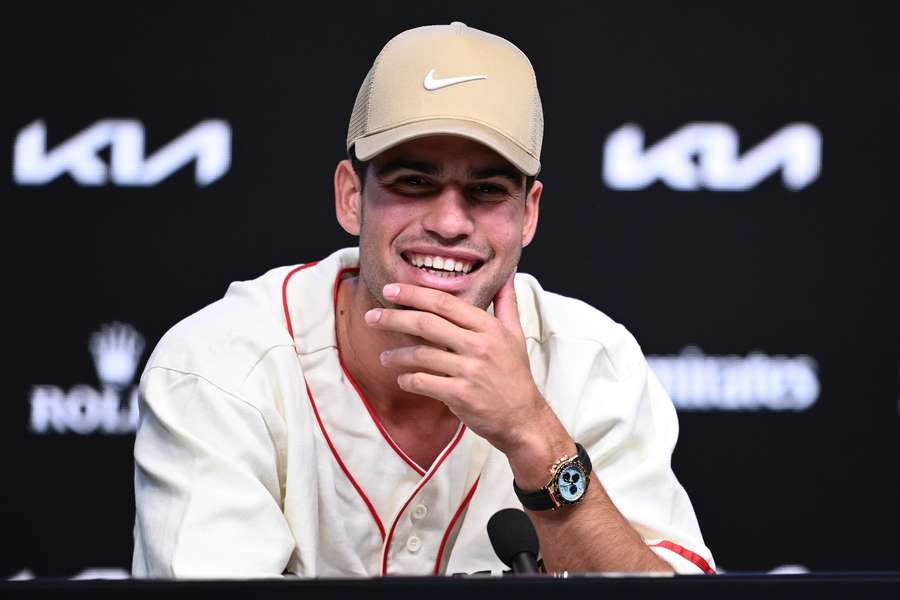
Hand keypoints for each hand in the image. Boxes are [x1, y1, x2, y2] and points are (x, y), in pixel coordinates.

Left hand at [364, 275, 559, 457]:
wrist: (523, 418)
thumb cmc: (515, 374)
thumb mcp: (515, 334)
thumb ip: (506, 302)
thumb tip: (507, 273)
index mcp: (488, 327)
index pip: (445, 303)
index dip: (414, 294)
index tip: (390, 289)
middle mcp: (479, 346)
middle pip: (427, 323)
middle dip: (394, 317)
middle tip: (372, 316)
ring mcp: (470, 371)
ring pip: (421, 355)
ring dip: (396, 355)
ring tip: (384, 357)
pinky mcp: (461, 395)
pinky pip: (424, 382)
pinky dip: (408, 380)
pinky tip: (402, 379)